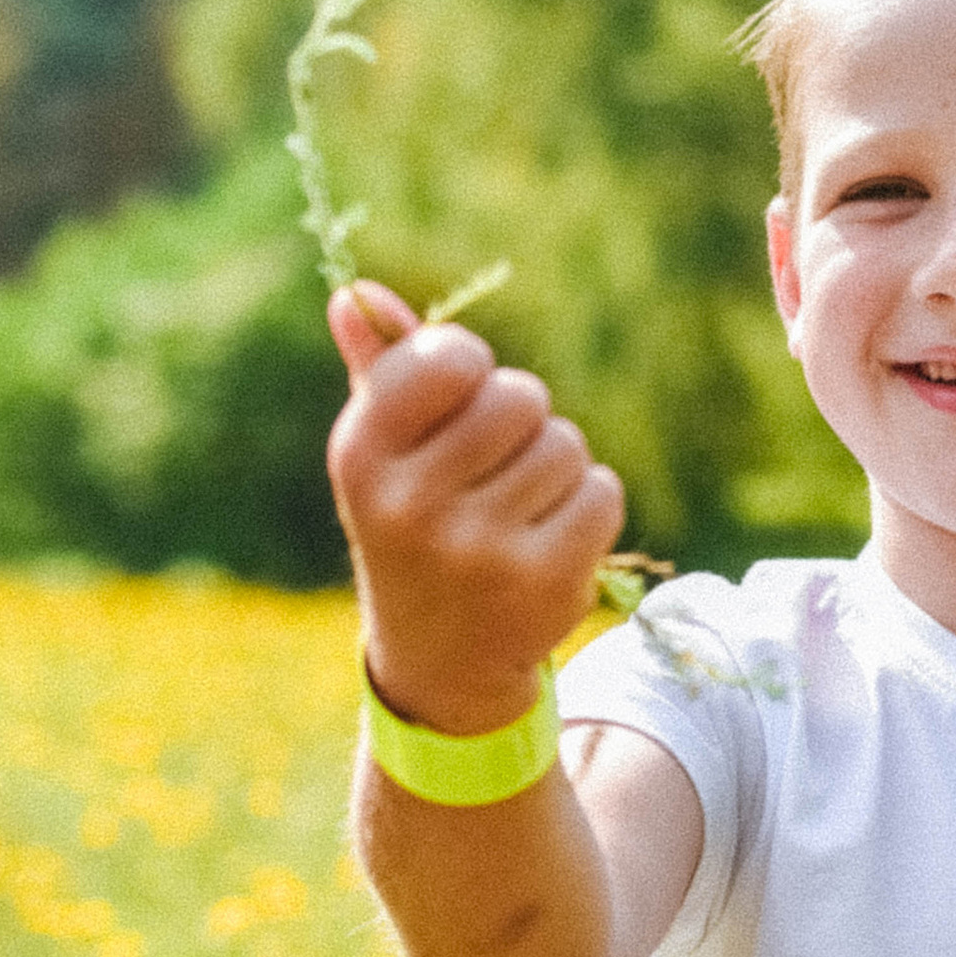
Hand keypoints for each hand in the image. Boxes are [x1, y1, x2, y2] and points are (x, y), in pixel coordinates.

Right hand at [326, 284, 625, 734]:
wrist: (441, 661)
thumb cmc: (413, 529)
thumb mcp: (384, 457)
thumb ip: (377, 374)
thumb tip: (354, 295)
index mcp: (360, 457)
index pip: (448, 356)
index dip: (470, 369)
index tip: (459, 402)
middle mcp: (410, 504)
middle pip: (519, 396)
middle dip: (521, 420)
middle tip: (494, 468)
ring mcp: (478, 548)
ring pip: (564, 444)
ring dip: (556, 466)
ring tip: (519, 508)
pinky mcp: (543, 581)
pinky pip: (601, 491)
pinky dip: (588, 505)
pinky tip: (551, 538)